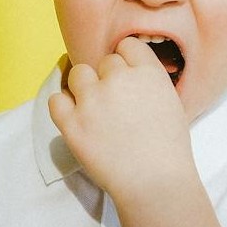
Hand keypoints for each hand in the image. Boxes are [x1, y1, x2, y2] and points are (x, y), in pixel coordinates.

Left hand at [49, 37, 195, 199]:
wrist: (154, 181)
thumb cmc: (169, 146)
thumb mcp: (170, 100)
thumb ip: (149, 80)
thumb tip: (130, 73)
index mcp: (147, 71)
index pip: (127, 45)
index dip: (126, 60)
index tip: (127, 76)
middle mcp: (118, 79)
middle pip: (105, 61)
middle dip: (108, 77)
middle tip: (114, 101)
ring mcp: (92, 100)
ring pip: (78, 73)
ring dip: (84, 86)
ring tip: (93, 107)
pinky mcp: (72, 123)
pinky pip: (56, 100)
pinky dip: (63, 106)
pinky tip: (75, 117)